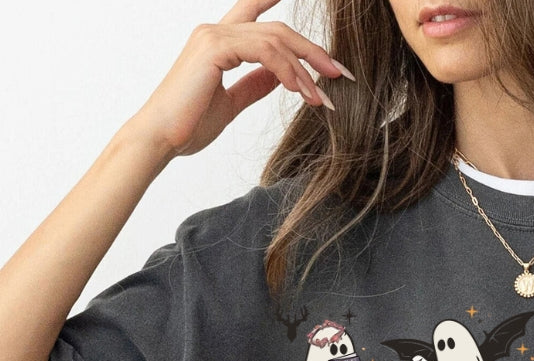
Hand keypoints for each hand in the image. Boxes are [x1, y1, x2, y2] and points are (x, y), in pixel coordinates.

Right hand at [125, 0, 353, 160]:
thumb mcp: (231, 103)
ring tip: (321, 95)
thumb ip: (255, 85)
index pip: (256, 15)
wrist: (160, 139)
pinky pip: (264, 51)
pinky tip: (301, 90)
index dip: (284, 15)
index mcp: (219, 42)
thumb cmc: (188, 125)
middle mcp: (216, 31)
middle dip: (312, 51)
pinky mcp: (214, 47)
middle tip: (339, 74)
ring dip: (305, 68)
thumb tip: (281, 77)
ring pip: (275, 39)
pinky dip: (287, 70)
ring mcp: (214, 35)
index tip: (316, 35)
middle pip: (277, 29)